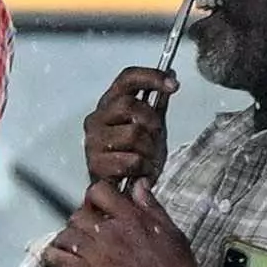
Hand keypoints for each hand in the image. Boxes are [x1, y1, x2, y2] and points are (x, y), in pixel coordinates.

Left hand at [44, 183, 214, 266]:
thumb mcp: (171, 231)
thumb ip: (151, 206)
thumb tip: (139, 185)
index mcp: (131, 218)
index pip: (98, 191)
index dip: (95, 197)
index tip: (98, 206)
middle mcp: (110, 232)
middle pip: (78, 213)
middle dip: (81, 220)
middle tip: (87, 230)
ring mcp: (97, 254)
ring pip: (65, 234)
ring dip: (68, 238)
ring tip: (75, 246)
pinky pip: (58, 259)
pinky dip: (53, 256)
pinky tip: (58, 258)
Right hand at [82, 65, 173, 189]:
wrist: (122, 190)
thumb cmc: (134, 155)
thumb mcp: (150, 126)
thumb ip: (157, 102)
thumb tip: (170, 76)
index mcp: (108, 104)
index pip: (127, 78)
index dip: (151, 77)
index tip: (174, 85)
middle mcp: (96, 119)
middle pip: (130, 106)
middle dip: (152, 123)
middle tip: (155, 138)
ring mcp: (93, 142)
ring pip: (133, 134)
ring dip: (149, 150)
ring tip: (147, 159)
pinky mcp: (95, 165)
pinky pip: (130, 160)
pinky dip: (143, 168)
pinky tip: (140, 172)